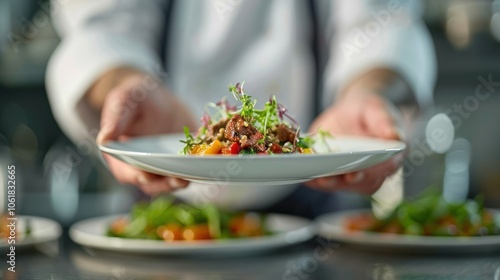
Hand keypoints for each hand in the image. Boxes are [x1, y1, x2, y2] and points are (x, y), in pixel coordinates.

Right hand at [92, 70, 196, 194]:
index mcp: (123, 158)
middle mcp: (144, 168)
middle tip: (179, 179)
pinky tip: (210, 161)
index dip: (137, 176)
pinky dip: (200, 168)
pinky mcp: (184, 163)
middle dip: (166, 183)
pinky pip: (191, 169)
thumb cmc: (135, 98)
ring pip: (173, 180)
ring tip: (195, 172)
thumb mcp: (123, 102)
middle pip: (153, 183)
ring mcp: (166, 167)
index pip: (128, 173)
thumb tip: (104, 139)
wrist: (158, 98)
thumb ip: (115, 119)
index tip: (146, 176)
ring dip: (184, 179)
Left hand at [306, 90, 403, 193]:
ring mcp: (354, 176)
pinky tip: (302, 176)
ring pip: (342, 185)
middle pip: (360, 183)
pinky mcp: (337, 176)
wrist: (351, 112)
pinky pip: (326, 181)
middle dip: (341, 182)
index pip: (383, 169)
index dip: (369, 174)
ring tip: (311, 178)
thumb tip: (394, 134)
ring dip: (326, 184)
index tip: (353, 175)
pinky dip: (314, 181)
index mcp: (391, 156)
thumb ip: (384, 120)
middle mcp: (374, 172)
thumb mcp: (375, 108)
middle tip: (325, 179)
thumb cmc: (367, 110)